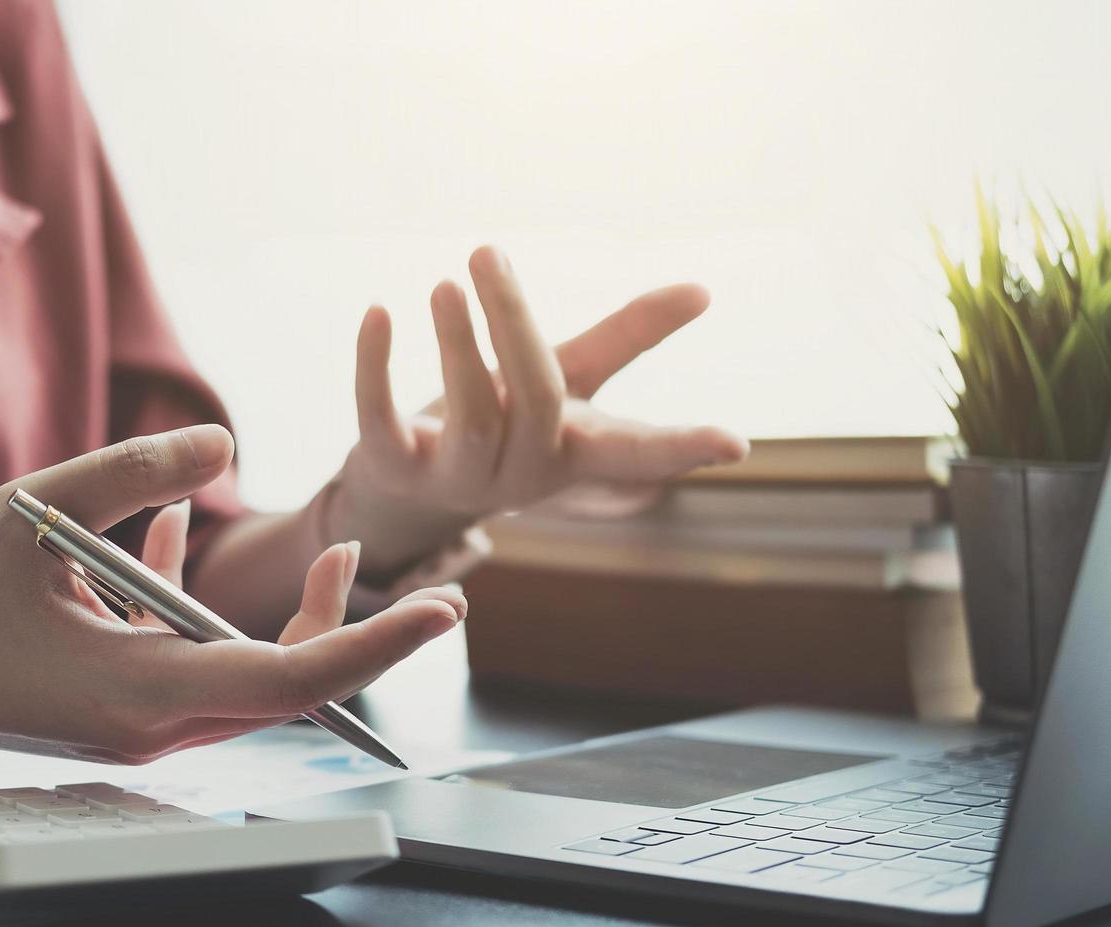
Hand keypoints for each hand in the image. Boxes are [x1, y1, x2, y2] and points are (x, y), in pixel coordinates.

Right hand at [0, 425, 465, 764]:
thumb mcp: (38, 508)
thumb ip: (134, 470)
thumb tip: (224, 443)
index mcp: (144, 691)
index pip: (297, 676)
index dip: (378, 643)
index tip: (447, 611)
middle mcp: (153, 726)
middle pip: (287, 686)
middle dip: (350, 628)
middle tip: (390, 565)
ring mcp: (134, 730)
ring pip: (247, 680)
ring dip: (288, 619)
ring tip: (335, 552)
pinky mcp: (113, 716)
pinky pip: (191, 669)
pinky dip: (205, 614)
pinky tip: (180, 538)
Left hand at [333, 246, 748, 575]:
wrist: (411, 489)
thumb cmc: (506, 421)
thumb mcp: (568, 379)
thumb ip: (627, 337)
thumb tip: (704, 288)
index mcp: (572, 449)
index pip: (635, 454)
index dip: (680, 449)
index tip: (735, 444)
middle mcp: (521, 469)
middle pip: (535, 399)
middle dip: (513, 325)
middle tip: (489, 252)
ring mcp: (457, 475)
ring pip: (467, 412)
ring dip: (456, 341)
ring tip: (447, 280)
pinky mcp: (393, 467)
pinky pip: (381, 420)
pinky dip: (375, 368)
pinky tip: (377, 313)